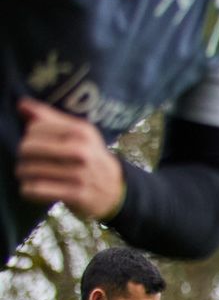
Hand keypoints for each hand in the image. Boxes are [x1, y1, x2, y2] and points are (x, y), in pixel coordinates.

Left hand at [16, 99, 124, 219]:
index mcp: (81, 132)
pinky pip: (37, 189)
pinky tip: (31, 188)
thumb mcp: (77, 133)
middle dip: (22, 155)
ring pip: (30, 170)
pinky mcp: (76, 194)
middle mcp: (82, 151)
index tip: (34, 144)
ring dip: (23, 173)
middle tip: (27, 161)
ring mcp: (80, 174)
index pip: (35, 128)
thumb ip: (49, 118)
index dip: (28, 136)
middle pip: (29, 147)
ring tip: (27, 175)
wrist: (115, 188)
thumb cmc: (89, 157)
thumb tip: (22, 104)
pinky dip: (28, 190)